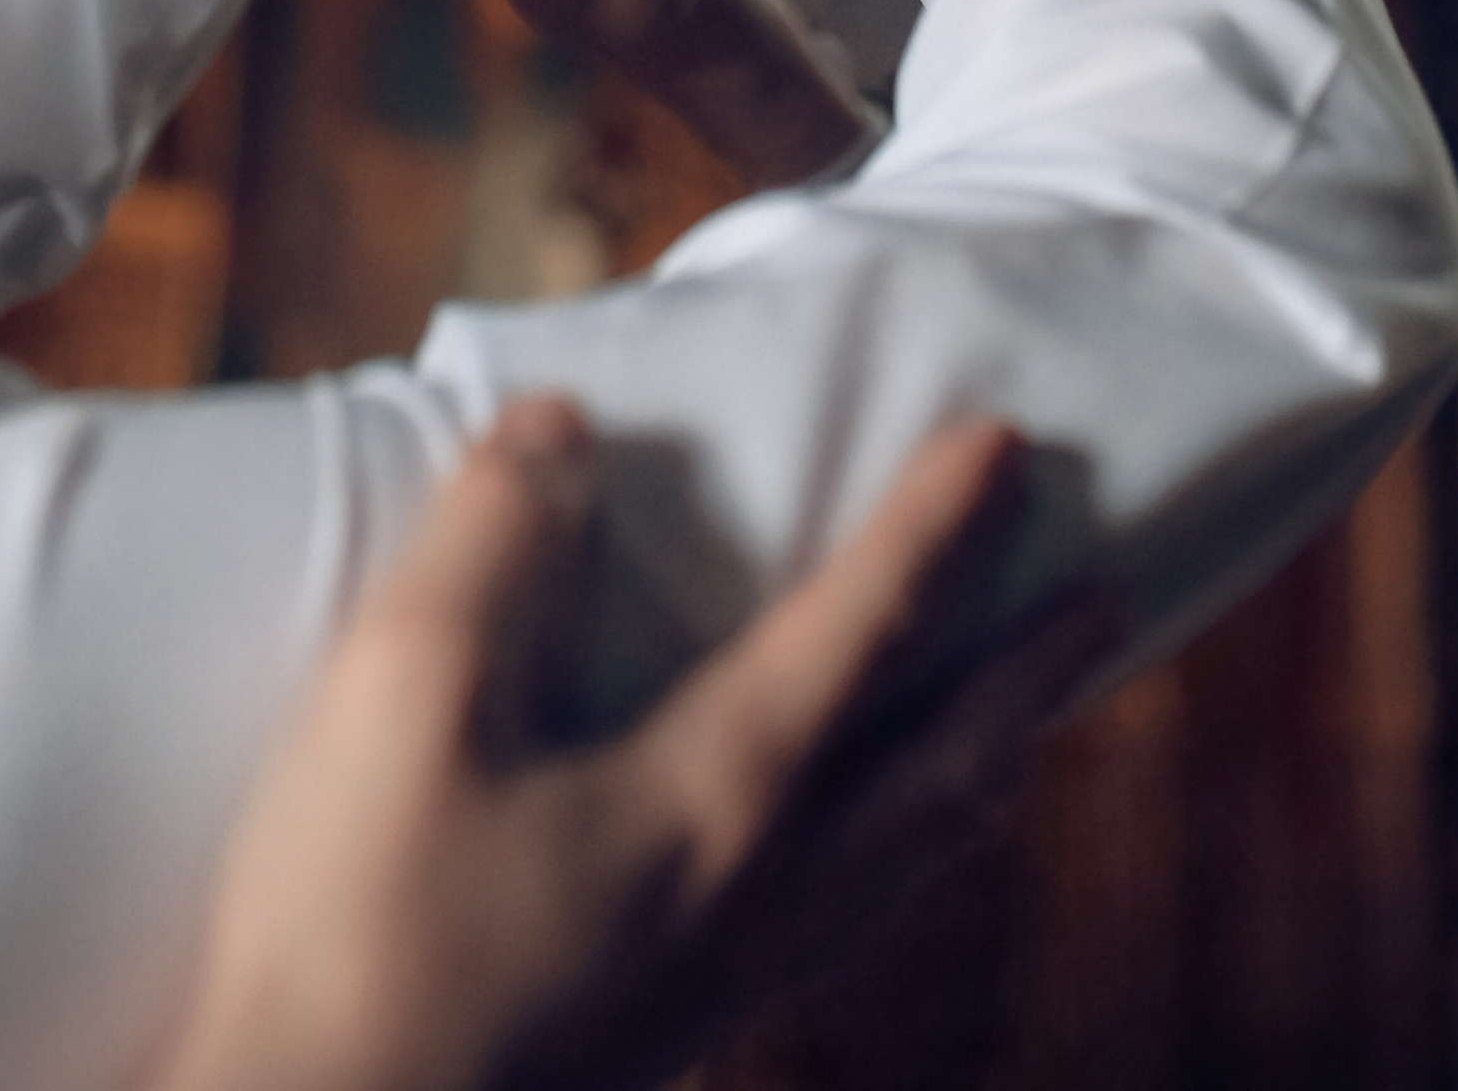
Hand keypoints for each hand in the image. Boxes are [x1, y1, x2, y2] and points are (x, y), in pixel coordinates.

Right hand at [146, 404, 1113, 1090]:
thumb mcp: (400, 693)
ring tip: (1013, 743)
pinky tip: (841, 879)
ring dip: (972, 779)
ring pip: (896, 868)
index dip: (937, 529)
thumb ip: (492, 538)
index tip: (1011, 444)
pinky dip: (890, 870)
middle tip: (1107, 607)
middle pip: (932, 771)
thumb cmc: (350, 930)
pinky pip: (834, 929)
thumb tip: (565, 428)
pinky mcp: (661, 1037)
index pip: (861, 633)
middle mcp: (752, 896)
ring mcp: (714, 985)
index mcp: (714, 799)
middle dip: (1020, 677)